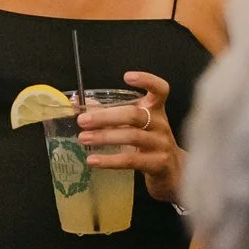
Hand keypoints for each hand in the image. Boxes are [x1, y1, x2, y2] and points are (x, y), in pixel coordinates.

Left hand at [79, 71, 183, 203]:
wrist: (171, 171)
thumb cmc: (147, 141)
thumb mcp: (133, 125)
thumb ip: (109, 113)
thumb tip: (77, 103)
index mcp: (155, 109)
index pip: (160, 90)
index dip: (147, 80)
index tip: (127, 77)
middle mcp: (160, 124)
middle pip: (134, 115)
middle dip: (106, 116)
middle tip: (83, 120)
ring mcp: (161, 144)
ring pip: (132, 137)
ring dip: (104, 137)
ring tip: (83, 138)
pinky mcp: (158, 164)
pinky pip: (131, 160)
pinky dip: (110, 160)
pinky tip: (93, 160)